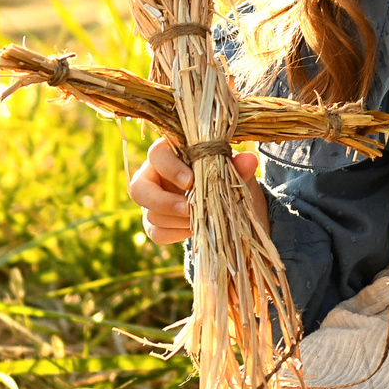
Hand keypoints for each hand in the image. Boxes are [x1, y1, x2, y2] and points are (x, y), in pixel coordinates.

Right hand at [128, 135, 258, 245]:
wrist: (224, 201)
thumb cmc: (222, 176)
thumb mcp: (233, 170)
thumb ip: (237, 166)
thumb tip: (250, 160)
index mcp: (169, 154)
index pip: (156, 154)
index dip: (168, 167)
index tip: (190, 180)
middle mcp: (153, 177)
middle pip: (138, 189)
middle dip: (163, 202)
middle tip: (188, 208)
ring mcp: (151, 202)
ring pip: (150, 213)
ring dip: (176, 220)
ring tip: (199, 220)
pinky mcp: (154, 223)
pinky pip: (156, 233)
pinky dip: (175, 234)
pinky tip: (194, 231)